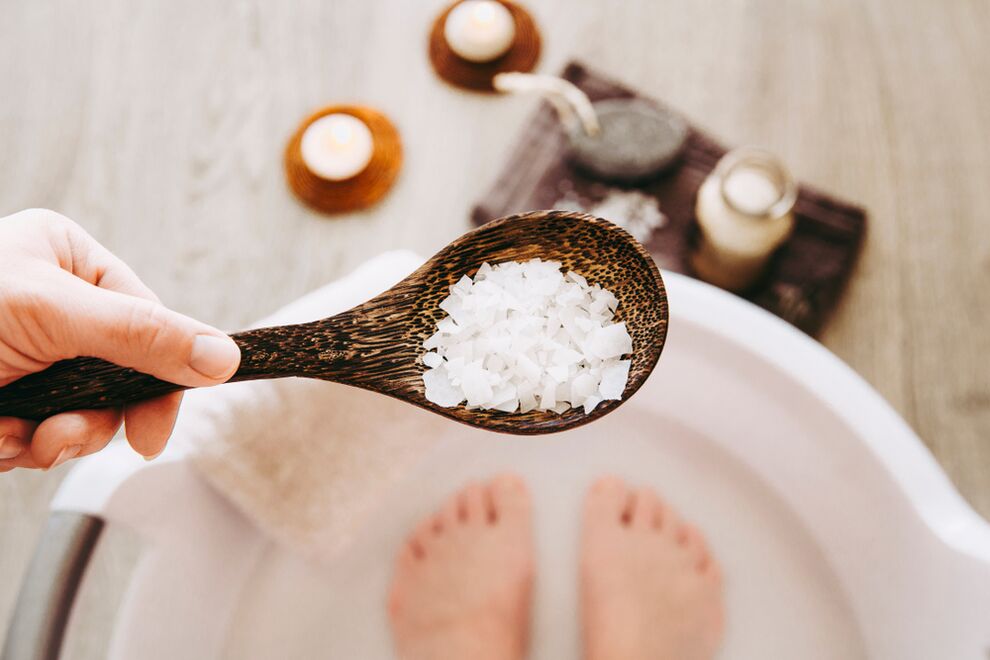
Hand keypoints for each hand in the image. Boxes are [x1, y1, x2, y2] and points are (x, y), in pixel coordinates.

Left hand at [0, 209, 240, 470]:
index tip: (154, 429)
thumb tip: (223, 355)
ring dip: (56, 438)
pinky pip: (42, 434)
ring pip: (85, 411)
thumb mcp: (49, 313)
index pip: (148, 319)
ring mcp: (31, 354)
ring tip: (17, 435)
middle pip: (120, 372)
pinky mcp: (7, 398)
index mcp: (67, 259)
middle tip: (65, 434)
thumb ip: (141, 335)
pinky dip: (20, 448)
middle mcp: (53, 305)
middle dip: (93, 415)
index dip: (159, 376)